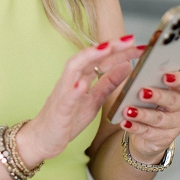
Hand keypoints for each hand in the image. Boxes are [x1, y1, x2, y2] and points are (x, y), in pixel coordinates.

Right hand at [17, 35, 140, 165]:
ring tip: (107, 49)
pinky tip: (83, 83)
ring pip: (73, 69)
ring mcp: (63, 94)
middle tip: (129, 40)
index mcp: (80, 79)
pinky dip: (74, 89)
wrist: (42, 139)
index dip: (118, 51)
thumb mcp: (94, 100)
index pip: (100, 59)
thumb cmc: (66, 119)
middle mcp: (70, 81)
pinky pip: (65, 98)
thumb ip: (108, 84)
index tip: (137, 44)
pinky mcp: (59, 110)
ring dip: (89, 57)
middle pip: (88, 58)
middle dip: (108, 47)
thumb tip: (126, 66)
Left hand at [119, 71, 179, 162]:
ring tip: (128, 110)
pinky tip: (125, 123)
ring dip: (143, 114)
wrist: (141, 129)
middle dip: (157, 96)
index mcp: (178, 89)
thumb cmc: (141, 103)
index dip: (178, 79)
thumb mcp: (140, 87)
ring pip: (160, 119)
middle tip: (142, 92)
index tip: (165, 76)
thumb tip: (126, 66)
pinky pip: (150, 133)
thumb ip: (139, 76)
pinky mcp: (165, 137)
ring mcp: (175, 123)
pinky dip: (136, 127)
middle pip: (173, 100)